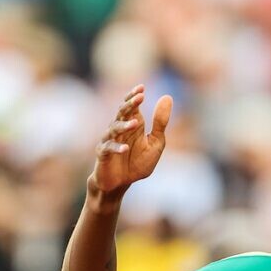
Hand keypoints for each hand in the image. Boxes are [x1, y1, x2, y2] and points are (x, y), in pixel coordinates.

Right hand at [89, 85, 172, 201]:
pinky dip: (116, 148)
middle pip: (122, 112)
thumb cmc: (137, 162)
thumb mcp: (155, 143)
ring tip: (135, 123)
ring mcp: (109, 141)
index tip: (142, 87)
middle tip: (139, 97)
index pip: (131, 106)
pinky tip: (125, 148)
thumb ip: (160, 123)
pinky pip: (108, 148)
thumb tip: (167, 97)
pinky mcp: (103, 154)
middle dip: (130, 104)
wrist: (121, 183)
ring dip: (124, 125)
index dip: (134, 96)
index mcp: (132, 125)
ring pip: (114, 128)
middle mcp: (119, 129)